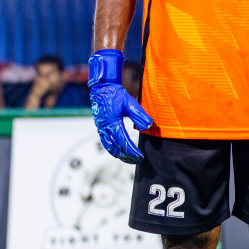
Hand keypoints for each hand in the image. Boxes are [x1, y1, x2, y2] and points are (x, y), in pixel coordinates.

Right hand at [87, 49, 152, 163]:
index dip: (132, 151)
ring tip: (129, 159)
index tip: (140, 157)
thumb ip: (139, 115)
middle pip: (115, 148)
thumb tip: (148, 126)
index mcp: (112, 123)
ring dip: (119, 155)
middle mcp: (105, 128)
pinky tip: (119, 151)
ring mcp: (101, 128)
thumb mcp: (130, 103)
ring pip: (109, 146)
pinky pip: (106, 142)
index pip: (123, 142)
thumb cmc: (116, 94)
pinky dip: (113, 149)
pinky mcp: (100, 127)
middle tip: (137, 161)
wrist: (102, 88)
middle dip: (126, 156)